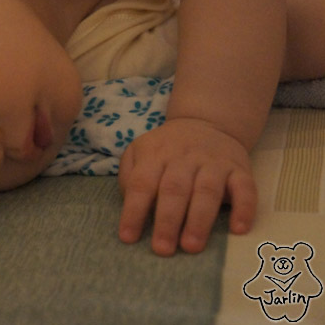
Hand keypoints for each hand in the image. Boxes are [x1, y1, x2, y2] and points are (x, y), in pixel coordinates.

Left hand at [117, 117, 256, 255]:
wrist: (207, 123)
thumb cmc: (167, 149)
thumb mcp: (139, 152)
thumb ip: (129, 176)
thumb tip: (129, 207)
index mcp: (155, 155)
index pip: (141, 184)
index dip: (133, 211)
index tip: (128, 238)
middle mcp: (184, 157)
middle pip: (174, 189)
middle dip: (167, 221)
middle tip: (162, 250)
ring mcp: (213, 162)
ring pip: (207, 191)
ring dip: (199, 220)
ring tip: (191, 246)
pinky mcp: (239, 169)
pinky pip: (245, 188)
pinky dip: (244, 208)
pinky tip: (238, 229)